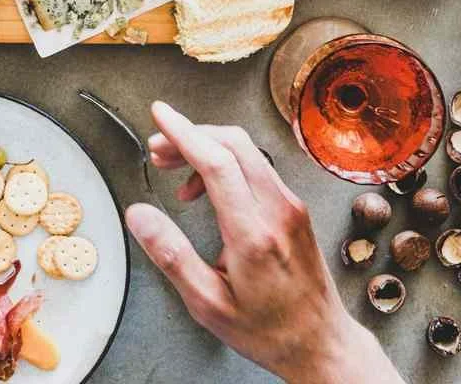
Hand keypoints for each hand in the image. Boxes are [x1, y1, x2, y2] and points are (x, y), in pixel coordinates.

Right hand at [125, 102, 402, 383]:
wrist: (321, 344)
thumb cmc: (267, 330)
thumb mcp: (207, 303)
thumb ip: (171, 255)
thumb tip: (139, 215)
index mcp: (253, 234)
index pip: (217, 162)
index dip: (184, 133)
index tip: (160, 115)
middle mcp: (278, 211)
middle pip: (234, 144)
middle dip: (191, 135)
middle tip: (158, 147)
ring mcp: (290, 207)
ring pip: (246, 152)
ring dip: (207, 148)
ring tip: (173, 166)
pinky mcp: (294, 210)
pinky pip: (257, 169)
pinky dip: (225, 164)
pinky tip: (204, 189)